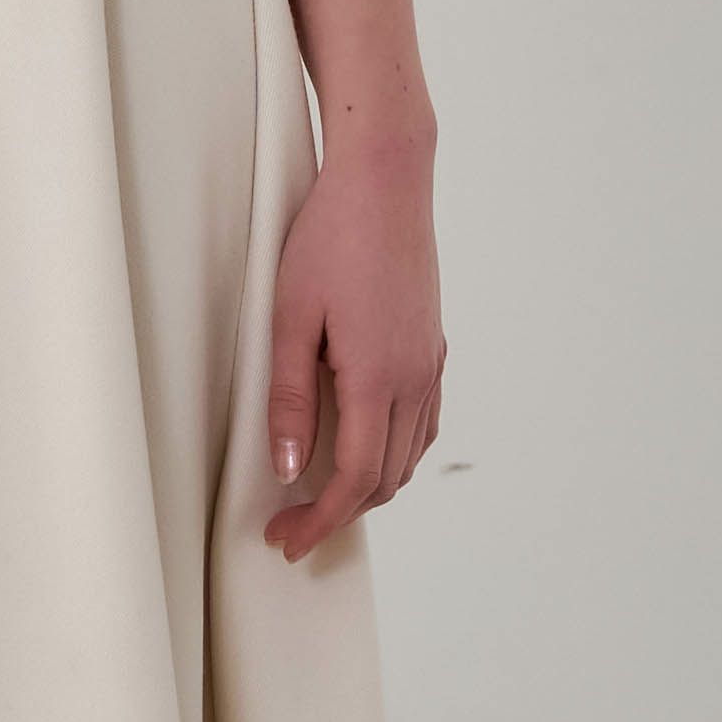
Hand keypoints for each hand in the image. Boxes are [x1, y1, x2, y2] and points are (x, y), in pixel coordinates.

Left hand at [261, 138, 446, 557]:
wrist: (386, 181)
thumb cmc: (331, 237)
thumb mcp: (290, 318)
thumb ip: (289, 398)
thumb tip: (289, 468)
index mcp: (377, 377)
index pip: (354, 479)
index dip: (320, 521)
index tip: (287, 540)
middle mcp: (414, 378)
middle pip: (386, 479)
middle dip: (339, 514)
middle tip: (291, 527)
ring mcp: (430, 362)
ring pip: (409, 455)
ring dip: (370, 488)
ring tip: (321, 497)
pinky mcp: (433, 346)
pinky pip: (423, 423)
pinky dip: (396, 453)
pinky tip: (367, 447)